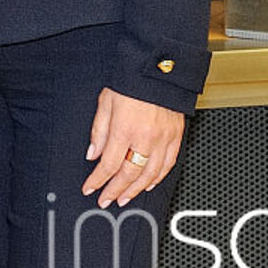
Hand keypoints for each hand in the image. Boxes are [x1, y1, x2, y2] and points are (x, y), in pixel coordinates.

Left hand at [82, 88, 184, 207]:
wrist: (160, 68)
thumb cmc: (132, 80)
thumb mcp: (106, 101)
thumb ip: (99, 130)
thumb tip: (93, 154)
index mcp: (125, 128)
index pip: (109, 164)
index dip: (98, 180)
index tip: (90, 188)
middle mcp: (146, 137)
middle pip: (129, 173)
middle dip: (116, 190)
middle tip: (107, 199)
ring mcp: (164, 138)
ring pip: (150, 174)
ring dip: (136, 189)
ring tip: (124, 197)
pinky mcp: (176, 136)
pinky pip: (169, 165)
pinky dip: (158, 178)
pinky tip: (149, 184)